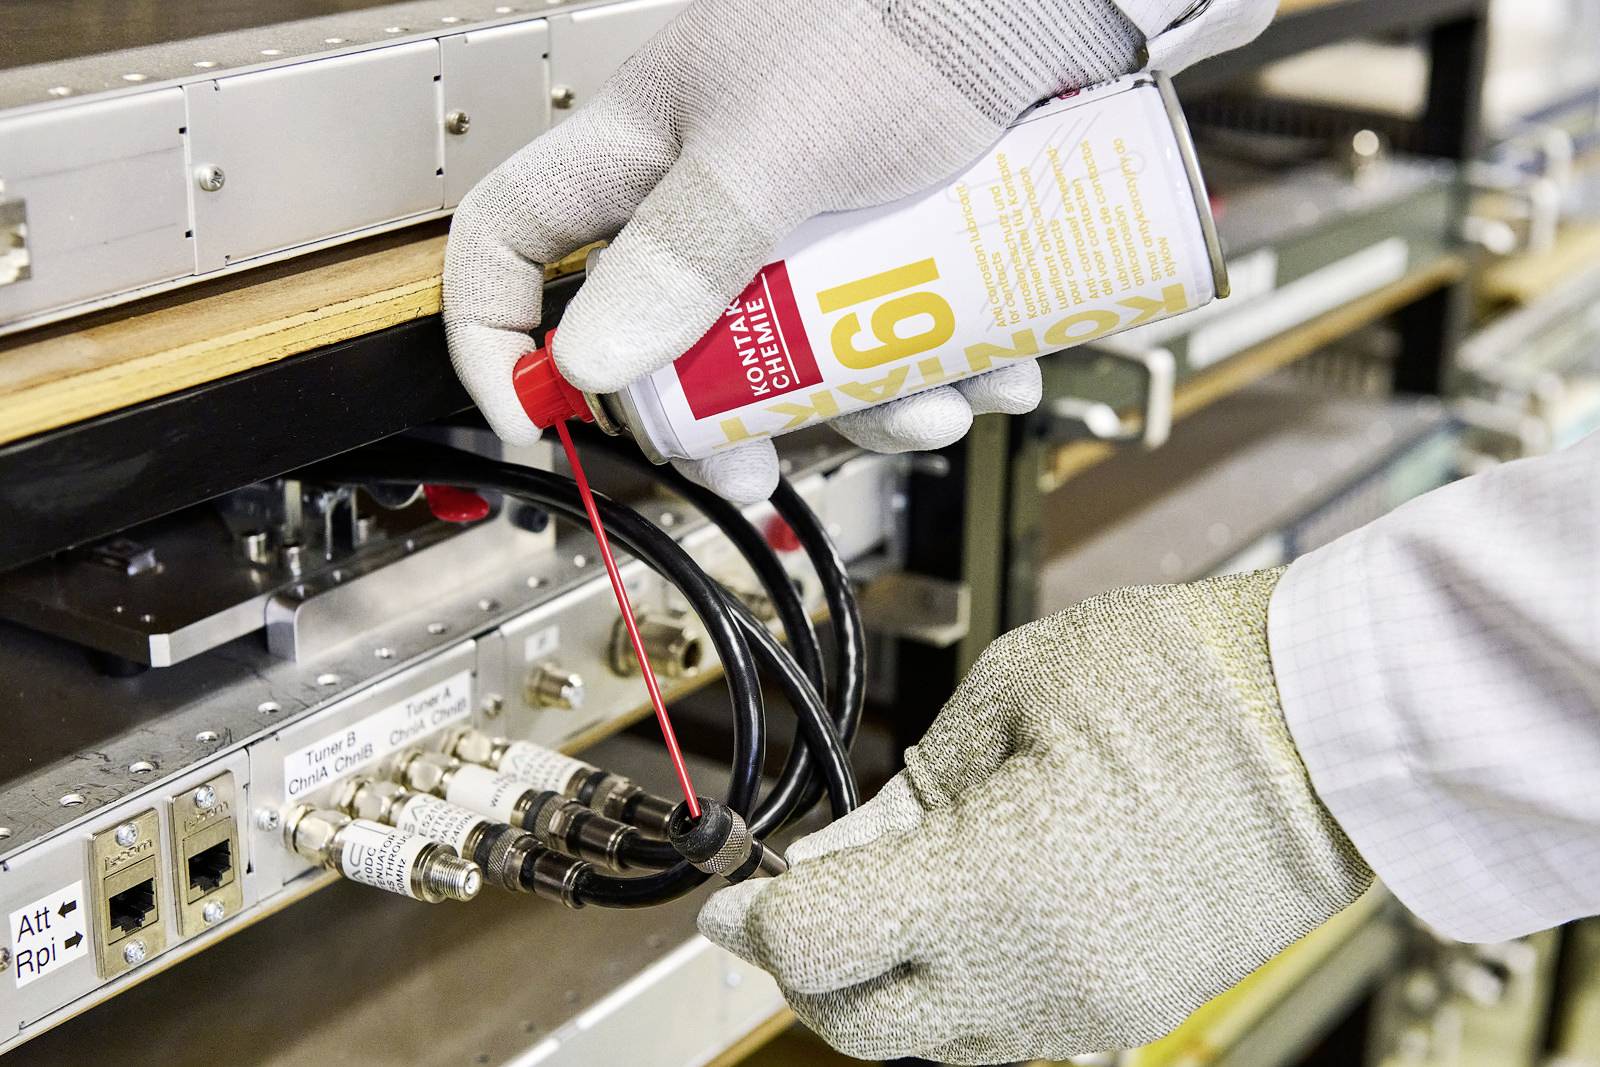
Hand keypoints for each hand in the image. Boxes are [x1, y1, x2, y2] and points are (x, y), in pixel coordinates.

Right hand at [444, 0, 1141, 500]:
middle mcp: (714, 202)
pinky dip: (946, 372)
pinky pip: (895, 341)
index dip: (499, 336)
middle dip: (718, 420)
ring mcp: (809, 231)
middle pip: (669, 344)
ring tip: (938, 407)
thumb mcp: (777, 145)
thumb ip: (685, 250)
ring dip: (867, 409)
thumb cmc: (901, 17)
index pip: (514, 244)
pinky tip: (996, 372)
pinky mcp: (896, 249)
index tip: (539, 423)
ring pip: (798, 360)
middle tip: (756, 466)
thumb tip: (594, 366)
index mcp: (643, 156)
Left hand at [699, 569, 1371, 1062]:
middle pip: (858, 1024)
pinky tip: (962, 914)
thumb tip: (827, 855)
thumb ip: (898, 797)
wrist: (1326, 722)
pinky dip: (955, 990)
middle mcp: (1037, 976)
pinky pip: (1002, 1032)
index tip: (737, 894)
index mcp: (994, 885)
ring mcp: (1089, 1008)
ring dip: (883, 981)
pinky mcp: (1129, 1011)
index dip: (753, 921)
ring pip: (930, 1041)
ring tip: (889, 890)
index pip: (816, 948)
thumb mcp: (1002, 700)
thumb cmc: (1180, 683)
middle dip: (806, 965)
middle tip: (798, 896)